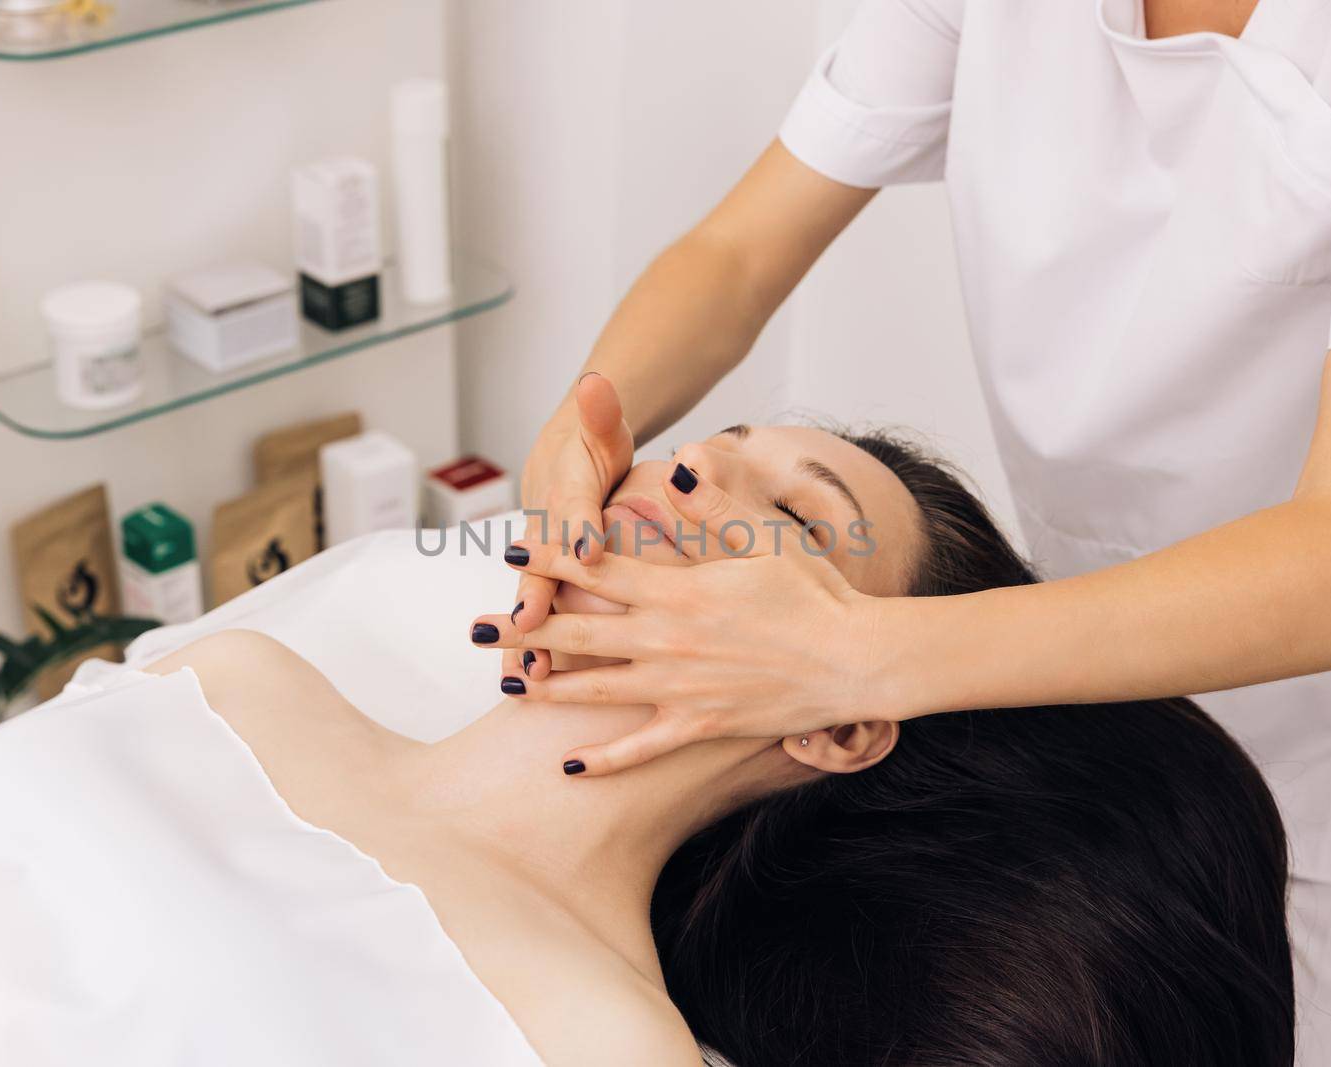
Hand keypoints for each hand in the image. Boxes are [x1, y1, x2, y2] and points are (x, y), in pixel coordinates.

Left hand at [472, 470, 902, 774]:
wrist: (855, 660)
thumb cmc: (816, 592)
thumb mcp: (766, 536)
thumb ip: (715, 502)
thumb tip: (679, 463)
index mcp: (679, 589)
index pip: (599, 569)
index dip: (552, 557)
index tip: (511, 550)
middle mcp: (667, 640)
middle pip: (578, 633)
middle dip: (523, 628)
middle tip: (474, 629)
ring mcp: (680, 688)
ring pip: (595, 689)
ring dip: (546, 688)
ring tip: (503, 686)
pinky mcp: (700, 724)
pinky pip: (641, 747)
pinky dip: (603, 759)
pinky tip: (567, 765)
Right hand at [510, 373, 633, 681]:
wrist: (567, 457)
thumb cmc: (595, 444)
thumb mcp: (602, 424)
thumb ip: (599, 409)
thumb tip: (595, 380)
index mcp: (567, 487)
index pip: (572, 504)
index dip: (578, 524)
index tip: (588, 547)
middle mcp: (545, 527)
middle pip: (536, 563)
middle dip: (533, 595)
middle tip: (529, 625)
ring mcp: (541, 559)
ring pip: (530, 599)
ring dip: (525, 634)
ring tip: (525, 672)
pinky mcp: (546, 583)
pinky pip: (538, 618)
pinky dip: (530, 647)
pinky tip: (533, 683)